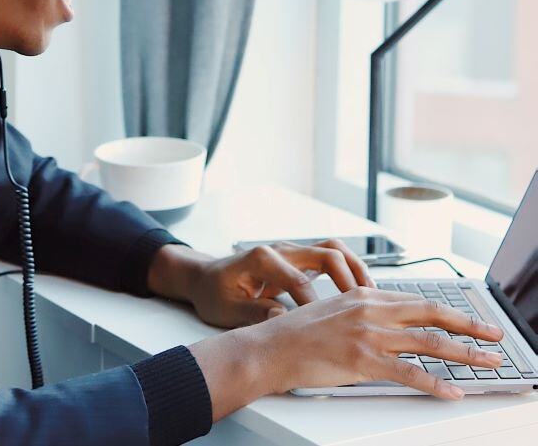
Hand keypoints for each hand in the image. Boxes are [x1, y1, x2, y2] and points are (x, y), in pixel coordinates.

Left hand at [148, 239, 374, 327]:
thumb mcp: (226, 309)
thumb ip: (254, 312)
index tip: (325, 326)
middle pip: (326, 254)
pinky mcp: (298, 261)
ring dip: (356, 270)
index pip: (298, 280)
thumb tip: (283, 318)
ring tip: (373, 296)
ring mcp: (291, 253)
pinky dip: (349, 272)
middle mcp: (280, 250)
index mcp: (261, 258)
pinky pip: (330, 259)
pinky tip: (361, 294)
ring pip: (333, 250)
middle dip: (349, 280)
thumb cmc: (213, 294)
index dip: (315, 305)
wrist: (204, 279)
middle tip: (364, 306)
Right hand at [187, 286, 504, 420]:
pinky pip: (409, 373)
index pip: (416, 300)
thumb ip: (363, 311)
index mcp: (363, 294)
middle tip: (494, 335)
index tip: (468, 319)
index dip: (448, 310)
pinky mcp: (363, 361)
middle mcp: (370, 309)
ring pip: (429, 343)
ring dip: (465, 354)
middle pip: (432, 314)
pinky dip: (436, 384)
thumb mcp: (333, 309)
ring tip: (487, 363)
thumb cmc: (296, 332)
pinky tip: (452, 391)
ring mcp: (368, 335)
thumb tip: (390, 322)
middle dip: (470, 325)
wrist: (270, 347)